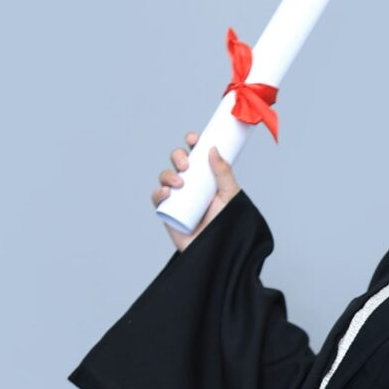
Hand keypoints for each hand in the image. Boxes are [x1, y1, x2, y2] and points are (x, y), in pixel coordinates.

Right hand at [152, 133, 241, 250]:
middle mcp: (191, 183)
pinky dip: (158, 192)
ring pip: (165, 176)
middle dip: (178, 156)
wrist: (219, 250)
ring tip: (180, 183)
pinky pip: (157, 198)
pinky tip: (166, 192)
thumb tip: (212, 149)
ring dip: (168, 174)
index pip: (196, 153)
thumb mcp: (231, 195)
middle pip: (178, 160)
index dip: (192, 142)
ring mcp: (178, 196)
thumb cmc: (228, 224)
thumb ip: (224, 173)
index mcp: (206, 175)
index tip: (194, 139)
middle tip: (186, 165)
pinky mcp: (167, 211)